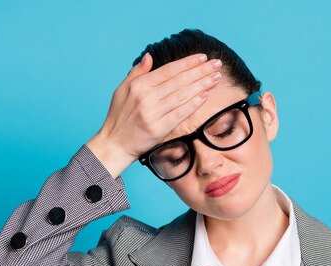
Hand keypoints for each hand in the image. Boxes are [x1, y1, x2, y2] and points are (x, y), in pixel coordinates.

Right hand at [87, 52, 222, 177]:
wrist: (114, 144)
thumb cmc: (119, 116)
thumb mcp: (122, 89)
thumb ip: (137, 72)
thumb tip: (149, 56)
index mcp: (138, 85)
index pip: (168, 70)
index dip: (187, 63)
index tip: (203, 57)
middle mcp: (145, 97)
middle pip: (179, 81)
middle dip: (200, 71)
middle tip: (217, 65)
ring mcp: (152, 113)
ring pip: (182, 95)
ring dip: (201, 85)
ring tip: (216, 77)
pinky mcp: (158, 129)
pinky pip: (179, 114)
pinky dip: (193, 104)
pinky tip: (205, 96)